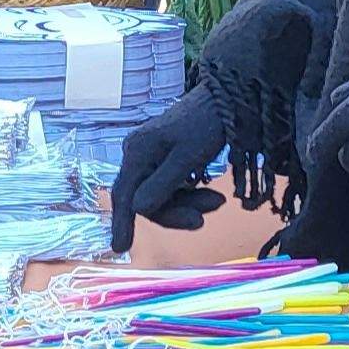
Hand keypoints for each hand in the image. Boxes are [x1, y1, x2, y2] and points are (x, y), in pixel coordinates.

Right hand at [112, 87, 229, 247]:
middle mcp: (137, 153)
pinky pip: (170, 186)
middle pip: (145, 199)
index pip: (124, 196)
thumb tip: (137, 210)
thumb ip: (162, 185)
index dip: (122, 223)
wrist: (227, 100)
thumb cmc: (207, 124)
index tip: (121, 248)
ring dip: (188, 204)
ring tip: (218, 202)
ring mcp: (150, 156)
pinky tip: (211, 194)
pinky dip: (190, 195)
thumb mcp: (187, 158)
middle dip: (175, 212)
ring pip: (160, 195)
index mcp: (138, 152)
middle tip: (203, 220)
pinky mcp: (164, 158)